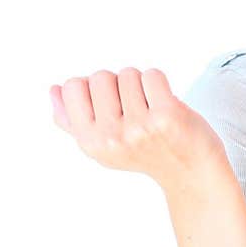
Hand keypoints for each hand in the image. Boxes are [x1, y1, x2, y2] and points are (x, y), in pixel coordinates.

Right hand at [49, 68, 223, 189]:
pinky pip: (152, 75)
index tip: (111, 107)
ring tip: (151, 110)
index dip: (93, 89)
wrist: (191, 173)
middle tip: (136, 110)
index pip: (72, 86)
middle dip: (119, 85)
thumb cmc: (148, 153)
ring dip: (142, 85)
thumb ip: (74, 121)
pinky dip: (161, 84)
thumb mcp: (104, 146)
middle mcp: (111, 137)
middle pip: (100, 76)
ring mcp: (139, 127)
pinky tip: (166, 106)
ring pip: (128, 73)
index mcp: (90, 142)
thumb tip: (54, 91)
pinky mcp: (166, 115)